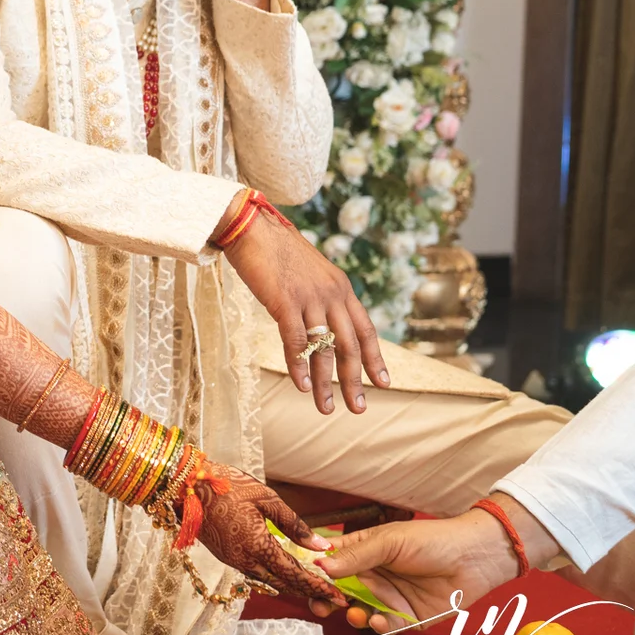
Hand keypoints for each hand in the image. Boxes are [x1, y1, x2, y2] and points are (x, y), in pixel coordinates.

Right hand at [195, 462, 345, 606]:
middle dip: (309, 591)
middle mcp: (245, 561)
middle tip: (333, 596)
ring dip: (292, 584)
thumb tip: (321, 546)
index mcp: (257, 546)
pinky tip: (285, 570)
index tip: (339, 595)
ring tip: (314, 585)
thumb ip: (294, 524)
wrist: (185, 485)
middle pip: (284, 584)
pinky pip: (256, 573)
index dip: (319, 586)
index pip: (295, 574)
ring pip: (269, 581)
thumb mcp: (265, 498)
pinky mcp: (226, 557)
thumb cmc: (226, 485)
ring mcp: (233, 561)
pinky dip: (275, 576)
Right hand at [224, 210, 389, 413]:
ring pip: (324, 349)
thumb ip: (321, 296)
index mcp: (341, 288)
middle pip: (350, 345)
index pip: (366, 329)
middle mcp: (332, 294)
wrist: (252, 227)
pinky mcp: (285, 301)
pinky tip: (302, 385)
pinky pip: (296, 341)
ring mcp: (310, 298)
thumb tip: (321, 323)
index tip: (382, 383)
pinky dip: (300, 365)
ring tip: (326, 407)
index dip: (375, 358)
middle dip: (354, 380)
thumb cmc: (275, 250)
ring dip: (326, 382)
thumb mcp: (310, 272)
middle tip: (357, 408)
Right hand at [307, 502, 535, 632]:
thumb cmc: (430, 540)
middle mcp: (369, 575)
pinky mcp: (406, 618)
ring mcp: (386, 597)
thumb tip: (320, 566)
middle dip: (324, 599)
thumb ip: (356, 556)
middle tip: (318, 606)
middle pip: (336, 590)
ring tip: (354, 613)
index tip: (298, 578)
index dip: (312, 570)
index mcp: (361, 551)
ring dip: (351, 614)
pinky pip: (385, 626)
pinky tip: (380, 620)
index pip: (327, 560)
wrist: (475, 559)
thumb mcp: (389, 542)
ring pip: (357, 610)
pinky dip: (379, 626)